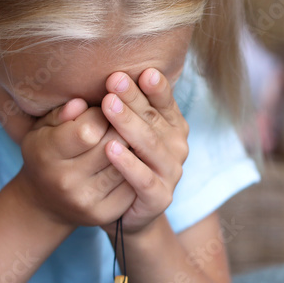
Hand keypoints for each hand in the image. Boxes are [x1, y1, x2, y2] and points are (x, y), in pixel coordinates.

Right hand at [15, 97, 135, 228]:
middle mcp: (65, 180)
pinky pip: (130, 186)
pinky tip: (135, 159)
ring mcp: (85, 200)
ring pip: (125, 166)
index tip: (106, 108)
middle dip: (122, 128)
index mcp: (46, 154)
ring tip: (133, 136)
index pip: (89, 129)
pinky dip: (136, 170)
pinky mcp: (103, 214)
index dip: (103, 114)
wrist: (44, 203)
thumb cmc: (47, 154)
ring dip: (134, 148)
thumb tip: (81, 103)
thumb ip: (61, 114)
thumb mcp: (43, 129)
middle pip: (111, 146)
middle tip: (127, 119)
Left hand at [100, 68, 188, 233]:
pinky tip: (110, 148)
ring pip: (150, 145)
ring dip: (129, 124)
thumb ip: (120, 105)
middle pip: (154, 118)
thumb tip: (106, 76)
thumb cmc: (122, 162)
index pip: (164, 100)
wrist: (127, 212)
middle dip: (133, 98)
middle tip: (113, 80)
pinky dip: (127, 164)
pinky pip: (143, 179)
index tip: (139, 70)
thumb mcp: (123, 130)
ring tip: (108, 106)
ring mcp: (171, 172)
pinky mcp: (160, 197)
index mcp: (171, 125)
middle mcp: (176, 146)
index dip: (153, 86)